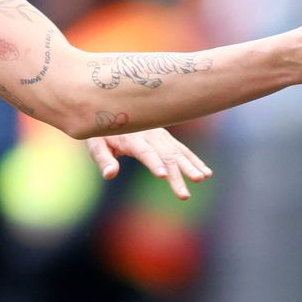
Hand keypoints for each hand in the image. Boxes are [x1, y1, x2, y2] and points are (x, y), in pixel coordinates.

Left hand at [85, 128, 212, 198]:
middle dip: (177, 175)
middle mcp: (149, 135)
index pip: (145, 152)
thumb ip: (103, 159)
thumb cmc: (100, 130)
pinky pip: (182, 150)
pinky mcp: (166, 138)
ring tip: (201, 179)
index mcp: (131, 137)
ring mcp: (160, 136)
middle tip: (184, 194)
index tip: (163, 176)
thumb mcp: (95, 142)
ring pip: (178, 153)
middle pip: (165, 156)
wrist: (111, 107)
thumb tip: (110, 174)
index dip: (154, 163)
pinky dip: (195, 161)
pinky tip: (206, 174)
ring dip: (190, 167)